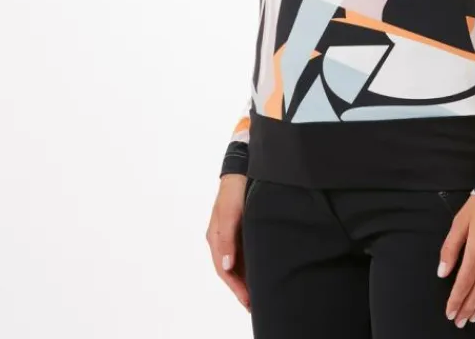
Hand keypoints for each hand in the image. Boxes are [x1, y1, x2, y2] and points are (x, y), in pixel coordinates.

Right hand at [206, 174, 250, 312]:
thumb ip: (227, 238)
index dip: (235, 287)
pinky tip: (259, 272)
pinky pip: (244, 253)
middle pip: (230, 270)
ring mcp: (231, 235)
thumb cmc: (234, 190)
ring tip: (258, 295)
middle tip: (254, 305)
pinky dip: (250, 266)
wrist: (243, 168)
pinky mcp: (241, 229)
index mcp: (215, 238)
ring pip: (238, 263)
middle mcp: (222, 239)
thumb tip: (227, 265)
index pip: (224, 270)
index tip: (247, 300)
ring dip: (245, 278)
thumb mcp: (230, 213)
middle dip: (240, 288)